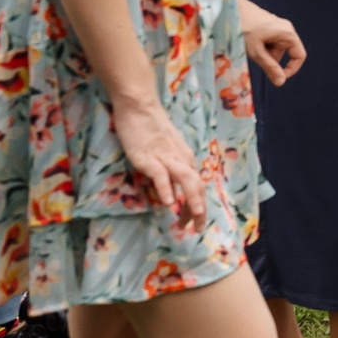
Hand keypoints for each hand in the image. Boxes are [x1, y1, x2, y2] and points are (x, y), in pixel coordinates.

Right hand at [112, 98, 208, 231]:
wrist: (140, 107)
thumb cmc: (151, 128)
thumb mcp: (167, 149)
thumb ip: (171, 167)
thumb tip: (171, 188)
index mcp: (186, 159)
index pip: (197, 186)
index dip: (197, 206)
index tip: (194, 223)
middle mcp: (181, 160)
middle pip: (196, 187)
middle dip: (198, 210)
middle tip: (195, 230)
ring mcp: (166, 158)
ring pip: (186, 181)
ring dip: (191, 202)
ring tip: (191, 220)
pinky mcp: (149, 157)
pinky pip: (161, 174)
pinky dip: (166, 188)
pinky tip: (167, 203)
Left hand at [239, 0, 307, 84]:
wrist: (230, 7)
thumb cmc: (243, 28)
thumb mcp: (256, 51)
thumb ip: (270, 67)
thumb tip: (281, 82)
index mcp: (287, 33)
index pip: (299, 56)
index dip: (291, 69)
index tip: (277, 77)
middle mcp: (285, 29)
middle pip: (283, 52)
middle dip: (269, 59)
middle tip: (253, 56)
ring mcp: (276, 26)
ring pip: (273, 47)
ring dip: (262, 52)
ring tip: (248, 46)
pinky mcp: (267, 25)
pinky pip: (267, 41)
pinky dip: (258, 45)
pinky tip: (248, 40)